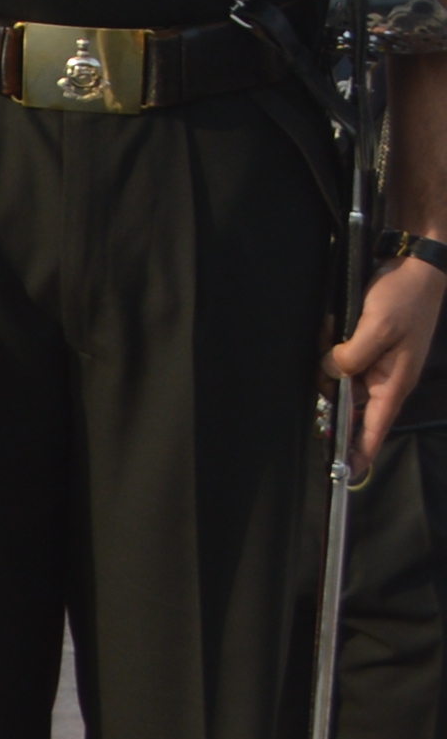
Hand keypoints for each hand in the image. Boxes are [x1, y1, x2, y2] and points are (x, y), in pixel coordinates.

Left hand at [333, 251, 446, 462]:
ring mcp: (377, 361)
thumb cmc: (404, 298)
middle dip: (332, 390)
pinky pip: (341, 356)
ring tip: (329, 333)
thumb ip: (352, 355)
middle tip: (324, 365)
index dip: (362, 449)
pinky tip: (328, 327)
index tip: (348, 472)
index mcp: (395, 381)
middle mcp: (386, 376)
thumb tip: (332, 371)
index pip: (376, 425)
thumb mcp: (376, 327)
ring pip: (342, 378)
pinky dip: (331, 347)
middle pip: (352, 403)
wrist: (413, 266)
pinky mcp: (367, 344)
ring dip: (329, 363)